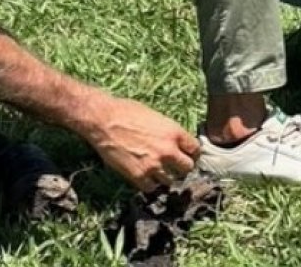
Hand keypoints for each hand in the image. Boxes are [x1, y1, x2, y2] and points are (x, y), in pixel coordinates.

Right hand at [81, 96, 200, 191]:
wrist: (104, 120)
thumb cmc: (128, 112)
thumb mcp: (156, 117)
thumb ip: (169, 132)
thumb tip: (176, 143)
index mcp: (175, 132)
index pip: (195, 149)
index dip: (192, 153)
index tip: (188, 155)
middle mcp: (168, 150)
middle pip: (187, 168)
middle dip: (182, 167)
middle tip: (175, 166)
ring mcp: (153, 164)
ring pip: (171, 181)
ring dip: (166, 177)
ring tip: (159, 173)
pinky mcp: (138, 175)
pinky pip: (151, 188)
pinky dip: (150, 185)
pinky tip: (146, 177)